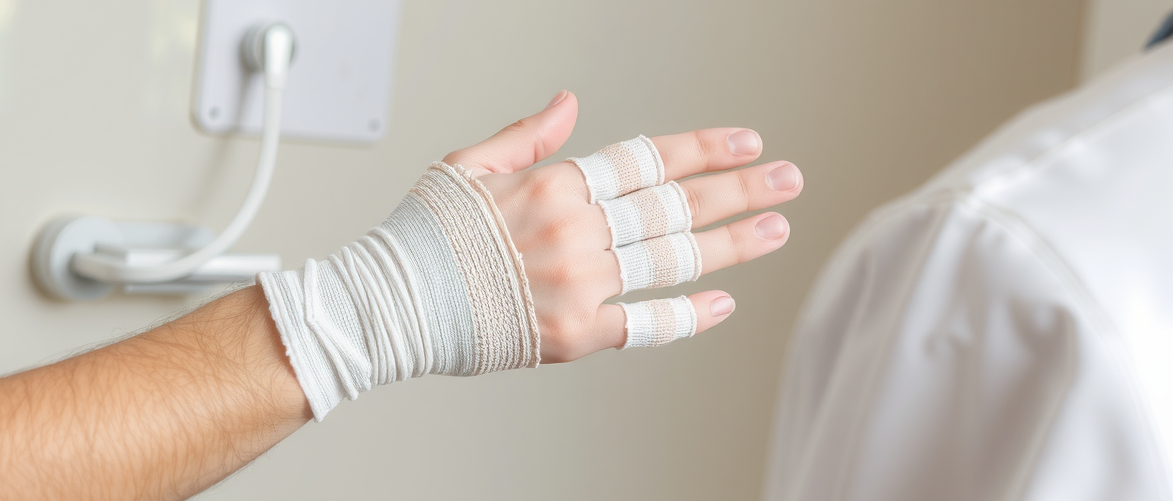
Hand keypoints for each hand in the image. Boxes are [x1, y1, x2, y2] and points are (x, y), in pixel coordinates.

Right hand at [445, 91, 802, 361]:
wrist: (392, 305)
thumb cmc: (423, 237)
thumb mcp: (468, 165)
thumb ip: (528, 134)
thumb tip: (572, 102)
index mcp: (554, 186)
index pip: (648, 159)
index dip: (704, 149)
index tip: (745, 142)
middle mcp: (577, 232)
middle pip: (675, 205)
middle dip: (740, 189)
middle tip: (787, 180)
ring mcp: (580, 285)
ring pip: (673, 259)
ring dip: (731, 243)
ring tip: (775, 228)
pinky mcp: (575, 335)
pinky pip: (645, 324)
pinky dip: (687, 315)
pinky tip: (725, 301)